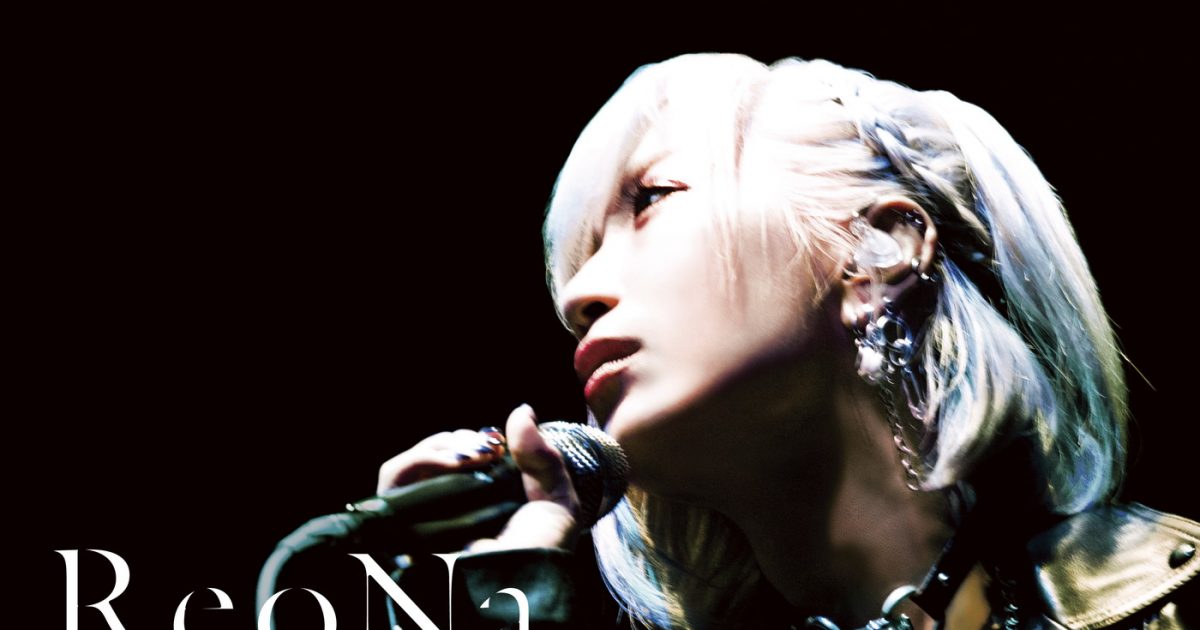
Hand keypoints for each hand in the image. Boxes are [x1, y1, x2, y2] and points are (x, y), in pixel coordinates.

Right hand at [376, 404, 581, 551]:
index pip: (456, 461)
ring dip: (438, 447)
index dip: (470, 443)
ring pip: (405, 467)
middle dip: (455, 442)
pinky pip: (391, 482)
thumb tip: (520, 411)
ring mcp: (417, 520)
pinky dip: (419, 461)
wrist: (516, 588)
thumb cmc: (540, 555)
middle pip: (428, 459)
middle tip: (484, 448)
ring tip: (469, 454)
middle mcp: (442, 512)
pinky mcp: (396, 525)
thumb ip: (542, 455)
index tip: (496, 444)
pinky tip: (455, 462)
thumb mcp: (555, 501)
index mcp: (474, 507)